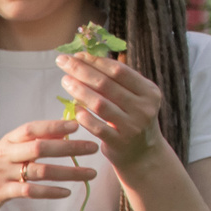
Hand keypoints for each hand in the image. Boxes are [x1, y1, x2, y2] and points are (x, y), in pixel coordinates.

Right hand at [0, 119, 98, 210]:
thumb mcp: (7, 154)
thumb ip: (31, 143)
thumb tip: (63, 133)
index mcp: (7, 142)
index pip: (32, 129)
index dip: (54, 126)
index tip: (77, 125)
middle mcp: (4, 155)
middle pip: (40, 148)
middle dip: (70, 148)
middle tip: (93, 148)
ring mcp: (2, 174)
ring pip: (40, 171)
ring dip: (68, 172)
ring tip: (90, 174)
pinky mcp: (1, 192)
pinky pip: (30, 191)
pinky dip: (51, 192)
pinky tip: (67, 192)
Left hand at [58, 52, 165, 172]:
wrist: (143, 155)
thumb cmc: (132, 120)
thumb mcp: (134, 99)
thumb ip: (117, 82)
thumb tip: (84, 58)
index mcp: (148, 91)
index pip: (119, 71)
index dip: (96, 61)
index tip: (76, 55)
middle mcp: (144, 107)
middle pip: (107, 84)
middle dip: (82, 70)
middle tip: (62, 61)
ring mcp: (133, 125)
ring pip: (100, 104)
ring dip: (79, 91)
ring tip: (64, 81)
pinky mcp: (120, 142)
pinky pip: (97, 127)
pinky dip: (83, 117)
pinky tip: (73, 109)